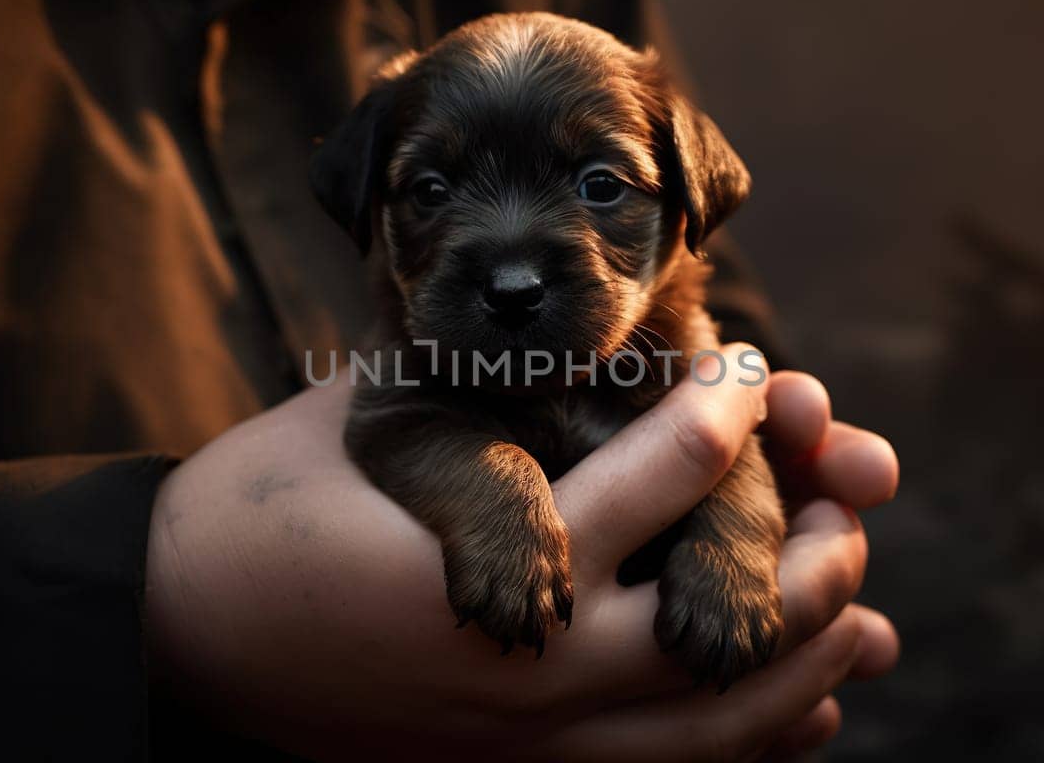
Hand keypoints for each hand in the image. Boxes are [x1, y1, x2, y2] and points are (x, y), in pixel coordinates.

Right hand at [144, 345, 898, 759]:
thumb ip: (483, 373)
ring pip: (714, 723)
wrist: (176, 632)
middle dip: (809, 554)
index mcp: (486, 556)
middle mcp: (528, 668)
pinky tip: (804, 710)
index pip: (660, 477)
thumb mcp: (369, 414)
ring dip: (807, 663)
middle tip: (850, 494)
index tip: (752, 375)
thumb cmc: (258, 508)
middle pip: (724, 621)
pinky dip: (747, 744)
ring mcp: (526, 740)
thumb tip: (576, 322)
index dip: (726, 414)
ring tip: (866, 613)